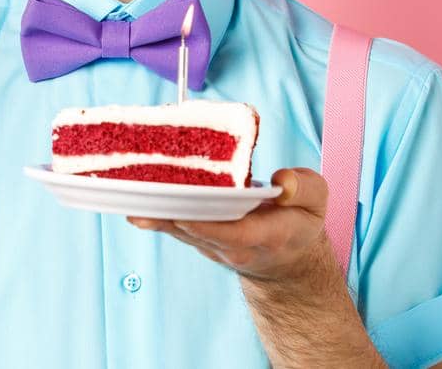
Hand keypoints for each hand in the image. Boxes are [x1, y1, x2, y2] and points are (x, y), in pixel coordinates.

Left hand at [126, 167, 333, 282]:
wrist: (285, 261)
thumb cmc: (298, 224)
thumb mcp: (317, 203)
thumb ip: (304, 188)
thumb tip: (282, 179)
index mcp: (262, 236)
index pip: (230, 233)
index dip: (206, 223)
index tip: (184, 211)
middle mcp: (229, 245)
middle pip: (193, 229)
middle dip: (167, 213)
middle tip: (138, 197)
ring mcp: (208, 244)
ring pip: (176, 227)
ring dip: (151, 210)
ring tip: (125, 192)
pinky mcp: (195, 236)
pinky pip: (172, 221)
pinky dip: (153, 207)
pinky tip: (131, 192)